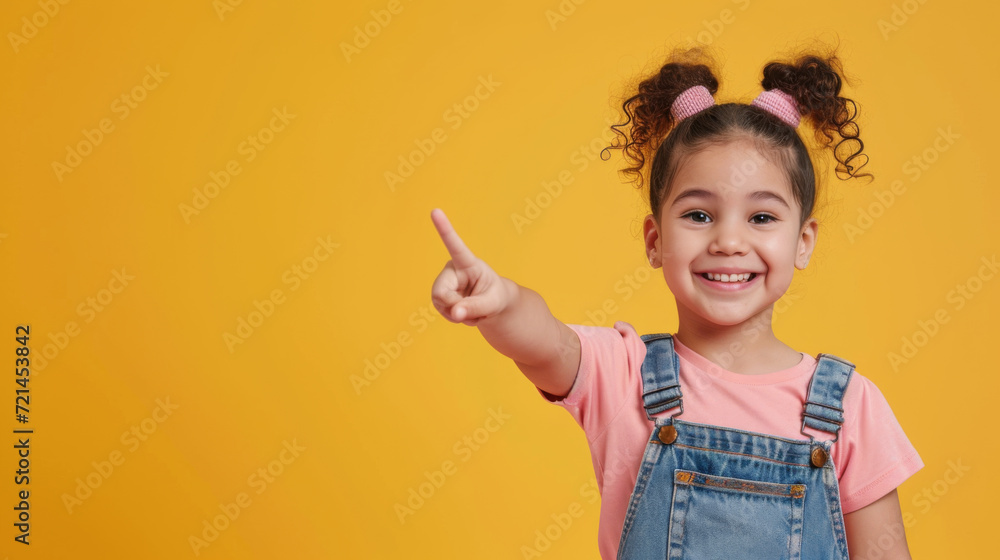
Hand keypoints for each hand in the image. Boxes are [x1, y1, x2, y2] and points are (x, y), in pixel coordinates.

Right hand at [430, 208, 512, 326]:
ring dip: (458, 314)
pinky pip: (442, 311)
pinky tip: (464, 311)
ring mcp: (444, 282)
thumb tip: (455, 312)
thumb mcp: (493, 303)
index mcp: (468, 262)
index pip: (455, 245)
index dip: (444, 229)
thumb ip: (476, 307)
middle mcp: (452, 269)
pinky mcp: (439, 295)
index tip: (435, 210)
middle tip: (471, 311)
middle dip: (455, 307)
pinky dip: (455, 317)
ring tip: (472, 308)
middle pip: (441, 292)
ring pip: (440, 303)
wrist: (492, 304)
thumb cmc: (496, 297)